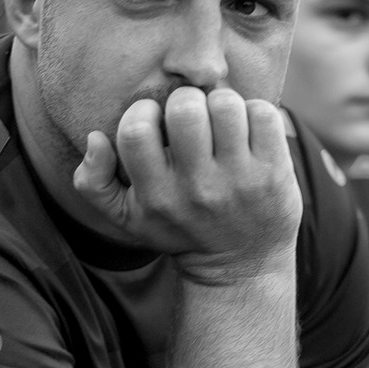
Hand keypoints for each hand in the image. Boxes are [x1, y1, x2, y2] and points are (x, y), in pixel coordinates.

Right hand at [75, 86, 301, 284]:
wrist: (240, 266)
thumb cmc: (179, 228)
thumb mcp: (127, 217)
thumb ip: (94, 181)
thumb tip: (95, 137)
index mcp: (157, 195)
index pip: (135, 131)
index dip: (143, 112)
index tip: (156, 122)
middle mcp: (198, 189)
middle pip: (185, 109)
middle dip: (186, 101)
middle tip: (192, 117)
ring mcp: (240, 181)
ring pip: (226, 105)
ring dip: (221, 103)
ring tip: (220, 122)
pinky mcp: (274, 173)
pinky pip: (264, 114)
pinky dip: (254, 111)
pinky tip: (247, 130)